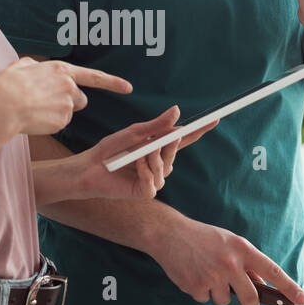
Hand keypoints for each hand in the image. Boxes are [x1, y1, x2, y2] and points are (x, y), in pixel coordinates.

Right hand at [0, 57, 131, 137]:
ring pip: (69, 112)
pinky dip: (49, 123)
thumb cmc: (7, 85)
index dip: (113, 83)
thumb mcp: (22, 66)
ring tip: (35, 110)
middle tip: (46, 103)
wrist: (2, 107)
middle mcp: (69, 87)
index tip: (128, 88)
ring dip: (58, 113)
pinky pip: (59, 124)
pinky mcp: (62, 122)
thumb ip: (37, 67)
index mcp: (61, 70)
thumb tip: (39, 71)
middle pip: (80, 99)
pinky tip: (34, 119)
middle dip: (70, 102)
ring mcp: (67, 105)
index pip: (95, 76)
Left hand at [71, 106, 219, 200]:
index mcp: (157, 149)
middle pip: (174, 152)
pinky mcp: (145, 193)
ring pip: (165, 168)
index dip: (198, 131)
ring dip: (150, 158)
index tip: (214, 119)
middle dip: (166, 145)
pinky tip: (133, 167)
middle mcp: (159, 165)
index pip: (183, 140)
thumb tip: (177, 111)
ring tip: (134, 155)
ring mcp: (154, 180)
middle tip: (151, 141)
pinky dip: (145, 172)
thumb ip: (156, 125)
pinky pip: (154, 182)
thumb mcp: (134, 133)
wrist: (88, 168)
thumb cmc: (109, 150)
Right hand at [149, 215, 303, 304]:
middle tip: (247, 302)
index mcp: (242, 249)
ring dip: (218, 292)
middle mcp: (230, 263)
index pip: (272, 271)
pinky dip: (201, 291)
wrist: (169, 233)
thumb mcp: (229, 242)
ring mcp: (213, 276)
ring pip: (225, 301)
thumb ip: (245, 262)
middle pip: (251, 299)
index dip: (289, 287)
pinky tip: (194, 274)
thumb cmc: (202, 237)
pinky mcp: (196, 287)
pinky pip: (206, 299)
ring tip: (206, 272)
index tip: (301, 300)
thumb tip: (259, 284)